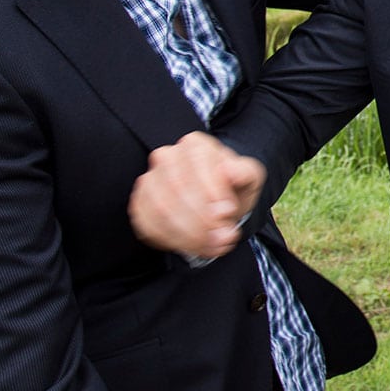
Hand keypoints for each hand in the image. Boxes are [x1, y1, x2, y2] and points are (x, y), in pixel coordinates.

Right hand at [127, 131, 263, 258]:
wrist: (217, 203)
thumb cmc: (232, 188)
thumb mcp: (249, 178)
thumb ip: (245, 173)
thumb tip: (230, 170)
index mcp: (196, 145)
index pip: (198, 168)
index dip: (213, 195)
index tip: (228, 213)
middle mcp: (168, 156)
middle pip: (177, 189)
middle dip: (202, 220)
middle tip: (223, 237)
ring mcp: (149, 179)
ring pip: (160, 208)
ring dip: (188, 233)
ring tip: (214, 245)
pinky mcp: (139, 203)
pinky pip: (147, 223)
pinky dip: (171, 239)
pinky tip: (193, 245)